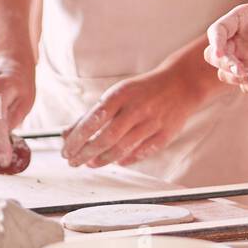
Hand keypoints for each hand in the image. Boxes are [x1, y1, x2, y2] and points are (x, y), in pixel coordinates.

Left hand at [61, 64, 200, 168]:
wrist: (181, 84)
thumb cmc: (143, 90)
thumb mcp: (117, 93)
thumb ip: (93, 114)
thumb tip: (67, 133)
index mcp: (121, 95)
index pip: (93, 121)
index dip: (77, 139)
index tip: (66, 150)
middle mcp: (136, 109)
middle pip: (106, 138)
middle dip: (85, 153)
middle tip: (74, 161)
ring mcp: (152, 123)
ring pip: (122, 149)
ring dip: (102, 160)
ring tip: (90, 164)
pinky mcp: (165, 134)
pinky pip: (142, 152)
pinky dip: (126, 159)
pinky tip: (116, 162)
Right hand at [203, 0, 247, 91]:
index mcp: (240, 20)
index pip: (218, 30)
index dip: (216, 42)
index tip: (221, 55)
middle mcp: (238, 40)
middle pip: (214, 55)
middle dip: (225, 65)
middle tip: (242, 71)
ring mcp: (246, 59)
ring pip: (226, 73)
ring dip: (238, 78)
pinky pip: (246, 85)